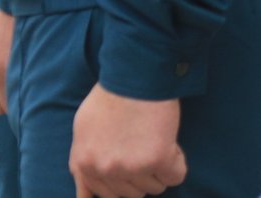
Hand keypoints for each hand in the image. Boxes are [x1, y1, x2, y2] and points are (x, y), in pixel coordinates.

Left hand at [69, 87, 185, 197]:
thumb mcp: (83, 130)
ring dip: (159, 167)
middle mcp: (103, 170)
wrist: (133, 74)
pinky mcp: (156, 160)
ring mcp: (129, 168)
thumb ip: (84, 162)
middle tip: (141, 146)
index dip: (122, 181)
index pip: (105, 195)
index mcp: (83, 163)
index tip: (130, 167)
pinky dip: (177, 162)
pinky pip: (176, 177)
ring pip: (155, 187)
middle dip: (141, 174)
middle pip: (132, 194)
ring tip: (152, 138)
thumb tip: (85, 195)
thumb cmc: (111, 98)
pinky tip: (167, 140)